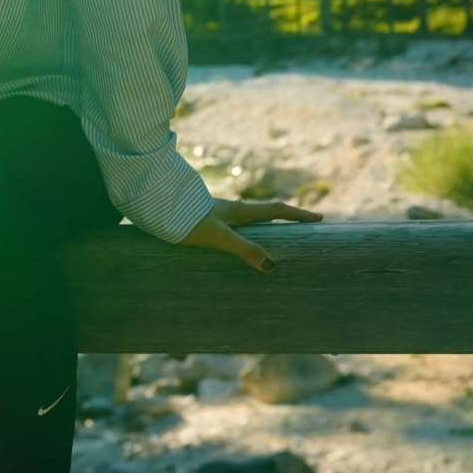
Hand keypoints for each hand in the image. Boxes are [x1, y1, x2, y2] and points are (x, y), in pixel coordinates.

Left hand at [175, 197, 322, 272]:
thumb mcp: (218, 237)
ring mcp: (217, 214)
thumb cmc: (186, 221)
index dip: (298, 215)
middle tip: (302, 225)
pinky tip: (234, 241)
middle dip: (284, 218)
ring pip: (247, 219)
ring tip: (273, 236)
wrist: (154, 206)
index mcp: (239, 211)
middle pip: (264, 212)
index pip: (275, 210)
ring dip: (263, 225)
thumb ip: (244, 249)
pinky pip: (231, 226)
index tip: (319, 218)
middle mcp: (231, 210)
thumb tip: (272, 265)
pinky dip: (243, 233)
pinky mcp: (203, 220)